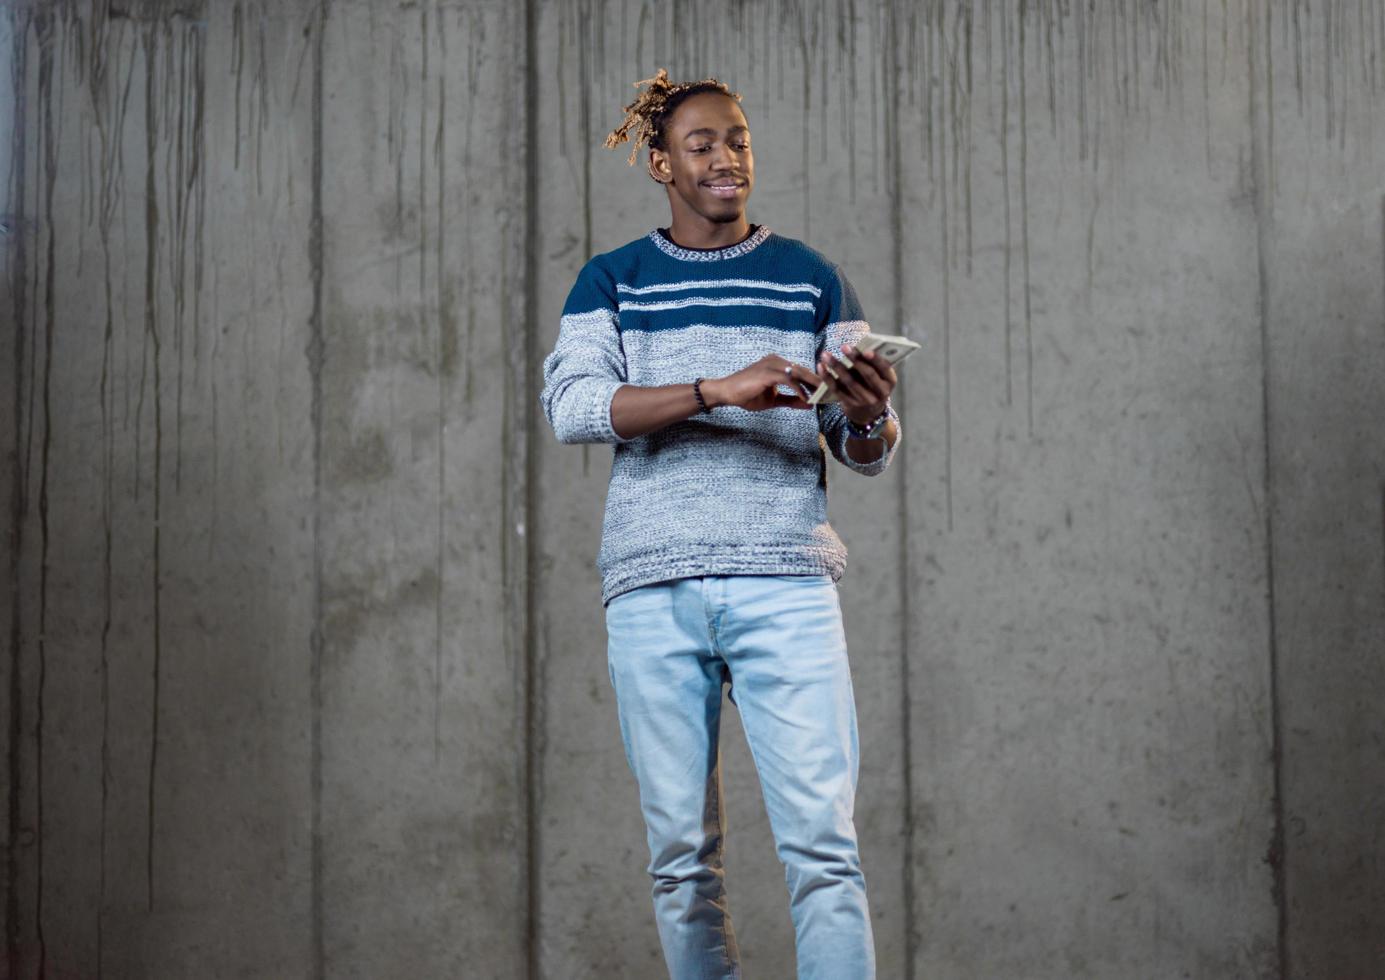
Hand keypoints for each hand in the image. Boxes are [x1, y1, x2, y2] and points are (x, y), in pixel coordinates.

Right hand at [706, 354, 822, 411]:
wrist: (726, 393)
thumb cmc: (747, 395)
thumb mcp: (774, 400)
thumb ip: (791, 400)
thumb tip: (809, 404)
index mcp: (778, 364)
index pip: (802, 371)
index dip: (815, 381)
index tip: (827, 392)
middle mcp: (777, 361)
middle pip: (804, 370)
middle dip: (819, 382)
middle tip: (833, 392)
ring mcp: (772, 365)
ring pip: (799, 373)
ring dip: (813, 385)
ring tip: (824, 395)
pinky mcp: (768, 372)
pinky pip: (789, 380)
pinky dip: (799, 390)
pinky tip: (806, 399)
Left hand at [820, 344, 896, 423]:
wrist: (868, 413)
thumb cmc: (873, 386)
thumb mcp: (880, 377)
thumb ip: (873, 364)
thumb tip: (856, 348)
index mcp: (890, 382)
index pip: (884, 368)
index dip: (875, 359)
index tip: (865, 350)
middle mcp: (880, 393)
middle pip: (867, 374)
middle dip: (854, 359)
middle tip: (844, 347)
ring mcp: (865, 400)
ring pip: (849, 381)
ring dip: (836, 366)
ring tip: (826, 355)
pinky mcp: (850, 404)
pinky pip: (837, 390)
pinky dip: (827, 377)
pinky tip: (821, 367)